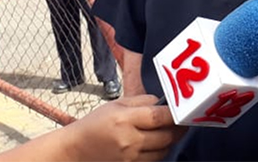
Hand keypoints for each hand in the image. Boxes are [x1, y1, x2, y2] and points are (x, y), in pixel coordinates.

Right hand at [68, 94, 186, 160]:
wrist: (76, 149)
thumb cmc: (94, 124)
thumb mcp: (115, 105)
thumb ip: (141, 101)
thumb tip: (162, 102)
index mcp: (124, 120)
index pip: (158, 117)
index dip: (174, 114)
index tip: (182, 110)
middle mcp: (129, 140)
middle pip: (166, 136)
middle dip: (177, 129)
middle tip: (182, 122)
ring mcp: (130, 158)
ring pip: (163, 151)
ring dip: (169, 141)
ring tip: (167, 132)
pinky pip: (153, 161)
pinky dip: (159, 152)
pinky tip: (155, 144)